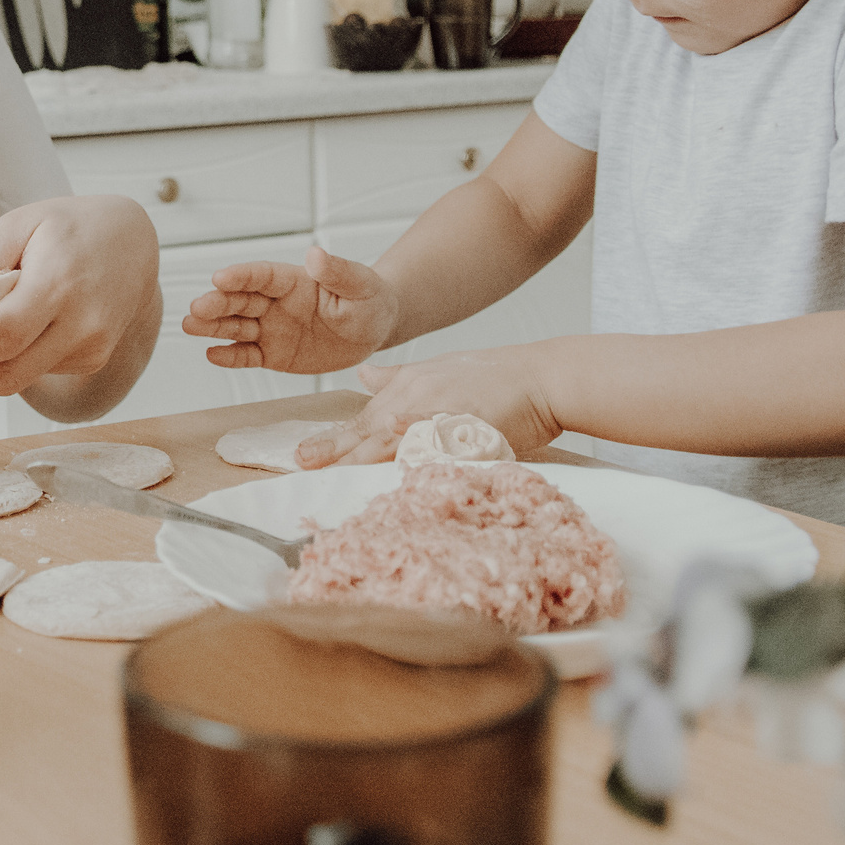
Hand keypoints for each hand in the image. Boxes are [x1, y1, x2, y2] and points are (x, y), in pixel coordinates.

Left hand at [0, 195, 159, 395]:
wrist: (132, 242)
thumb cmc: (70, 227)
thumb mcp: (20, 222)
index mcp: (60, 283)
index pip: (2, 336)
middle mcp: (82, 323)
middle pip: (9, 371)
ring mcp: (92, 347)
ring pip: (22, 378)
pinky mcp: (94, 359)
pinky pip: (39, 371)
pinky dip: (10, 364)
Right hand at [183, 247, 398, 376]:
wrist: (373, 331)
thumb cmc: (369, 301)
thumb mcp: (360, 285)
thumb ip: (337, 272)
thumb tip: (315, 253)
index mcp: (293, 281)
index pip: (261, 276)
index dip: (240, 276)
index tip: (219, 277)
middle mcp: (275, 303)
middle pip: (240, 300)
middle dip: (217, 303)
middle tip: (196, 308)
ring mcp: (271, 328)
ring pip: (237, 327)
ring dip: (213, 327)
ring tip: (189, 326)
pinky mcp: (273, 354)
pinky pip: (248, 356)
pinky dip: (230, 357)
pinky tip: (211, 354)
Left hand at [292, 348, 561, 468]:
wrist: (542, 376)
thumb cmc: (496, 377)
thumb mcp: (437, 370)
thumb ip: (397, 380)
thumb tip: (364, 376)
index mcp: (406, 388)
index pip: (362, 421)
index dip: (334, 442)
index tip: (304, 458)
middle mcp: (415, 397)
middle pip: (368, 431)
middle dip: (335, 453)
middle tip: (302, 467)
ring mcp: (438, 410)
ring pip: (393, 439)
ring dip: (363, 458)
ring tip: (334, 474)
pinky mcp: (464, 424)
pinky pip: (434, 441)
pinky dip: (413, 447)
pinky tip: (395, 453)